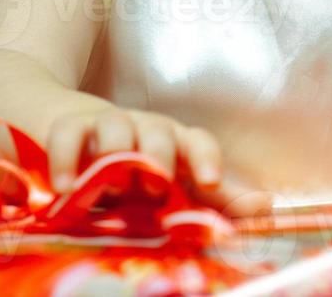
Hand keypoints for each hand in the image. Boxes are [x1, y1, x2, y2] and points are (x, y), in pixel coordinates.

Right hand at [46, 106, 272, 216]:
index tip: (209, 182)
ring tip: (110, 190)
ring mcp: (107, 124)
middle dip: (160, 156)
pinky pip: (69, 132)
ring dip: (116, 153)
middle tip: (155, 188)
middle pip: (160, 129)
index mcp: (175, 143)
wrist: (76, 133)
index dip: (207, 157)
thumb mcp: (173, 187)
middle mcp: (145, 128)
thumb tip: (265, 208)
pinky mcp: (69, 126)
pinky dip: (67, 158)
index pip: (198, 140)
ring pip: (116, 123)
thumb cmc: (134, 167)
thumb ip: (215, 202)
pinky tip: (66, 187)